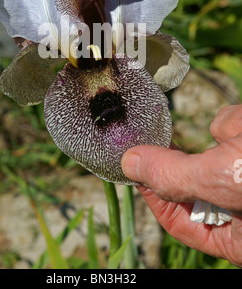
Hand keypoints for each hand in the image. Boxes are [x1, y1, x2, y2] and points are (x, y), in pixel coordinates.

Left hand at [122, 105, 241, 266]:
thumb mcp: (220, 182)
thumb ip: (174, 175)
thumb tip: (129, 164)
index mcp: (233, 236)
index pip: (178, 221)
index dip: (151, 195)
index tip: (131, 169)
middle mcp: (237, 205)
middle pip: (191, 180)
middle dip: (182, 158)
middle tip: (149, 136)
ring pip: (213, 145)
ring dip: (224, 136)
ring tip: (240, 141)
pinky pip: (230, 126)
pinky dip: (236, 123)